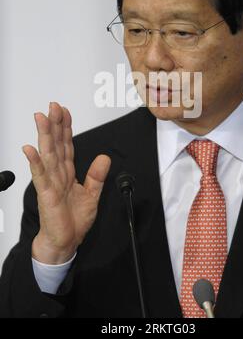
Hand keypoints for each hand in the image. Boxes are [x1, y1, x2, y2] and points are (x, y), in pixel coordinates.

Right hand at [22, 102, 110, 263]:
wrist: (65, 243)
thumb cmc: (73, 221)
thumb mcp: (92, 195)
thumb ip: (96, 176)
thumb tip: (104, 157)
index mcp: (67, 172)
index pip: (66, 145)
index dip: (66, 127)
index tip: (64, 111)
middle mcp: (57, 174)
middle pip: (56, 144)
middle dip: (55, 124)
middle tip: (53, 106)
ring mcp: (50, 182)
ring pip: (47, 154)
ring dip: (44, 136)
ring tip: (41, 118)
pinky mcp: (46, 194)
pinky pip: (40, 175)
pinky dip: (35, 162)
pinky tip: (30, 149)